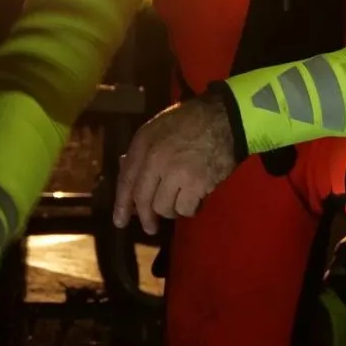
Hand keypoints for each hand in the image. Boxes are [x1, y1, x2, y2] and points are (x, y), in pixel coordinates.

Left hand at [113, 93, 239, 236]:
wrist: (225, 118)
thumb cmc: (190, 121)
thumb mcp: (158, 128)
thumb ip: (142, 152)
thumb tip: (125, 171)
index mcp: (144, 143)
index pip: (126, 180)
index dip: (122, 204)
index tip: (120, 221)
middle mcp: (156, 159)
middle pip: (143, 200)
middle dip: (146, 218)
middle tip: (151, 228)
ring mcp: (177, 173)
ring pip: (164, 208)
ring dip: (172, 209)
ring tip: (181, 200)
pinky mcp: (198, 184)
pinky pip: (186, 209)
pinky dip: (191, 208)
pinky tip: (196, 199)